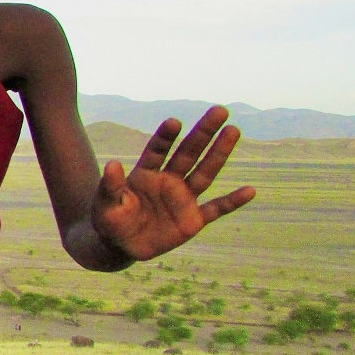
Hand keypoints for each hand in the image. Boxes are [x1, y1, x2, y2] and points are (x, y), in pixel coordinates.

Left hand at [92, 106, 254, 260]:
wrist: (119, 244)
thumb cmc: (109, 219)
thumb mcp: (105, 204)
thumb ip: (110, 186)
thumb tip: (113, 164)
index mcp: (145, 174)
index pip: (158, 150)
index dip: (165, 137)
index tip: (174, 122)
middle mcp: (168, 180)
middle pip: (189, 153)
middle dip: (203, 132)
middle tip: (219, 110)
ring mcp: (182, 199)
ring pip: (205, 172)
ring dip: (219, 153)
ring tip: (233, 131)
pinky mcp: (192, 220)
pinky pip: (216, 209)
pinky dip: (232, 202)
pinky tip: (250, 191)